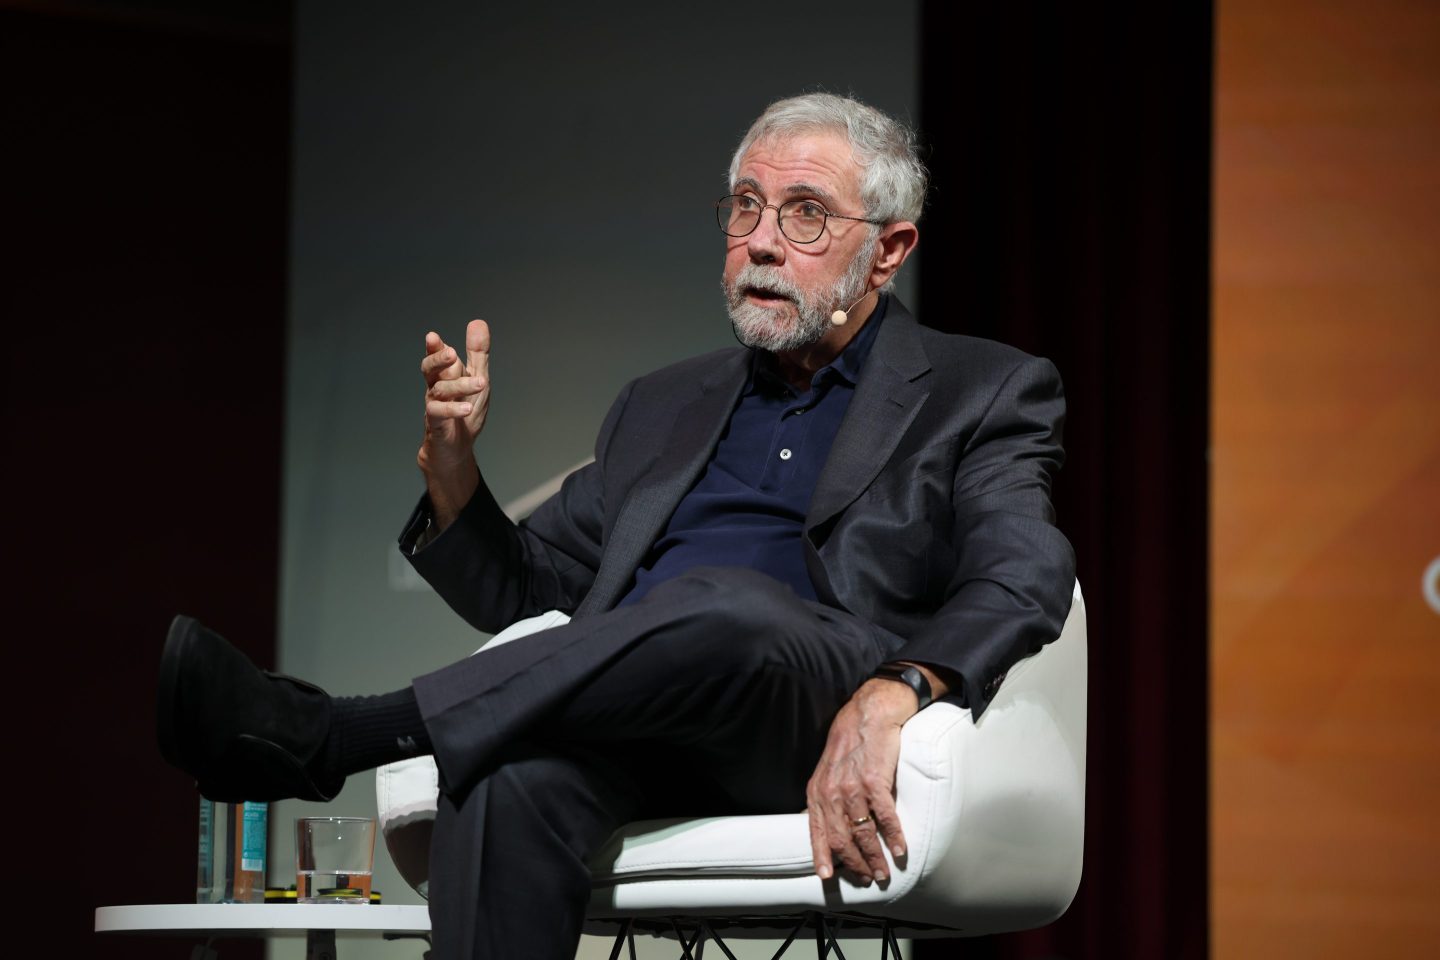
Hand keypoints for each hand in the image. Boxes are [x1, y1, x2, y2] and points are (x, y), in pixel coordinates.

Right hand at [417, 319, 490, 526]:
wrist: (455, 448)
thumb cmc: (465, 411)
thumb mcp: (476, 378)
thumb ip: (477, 354)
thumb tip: (478, 322)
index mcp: (444, 375)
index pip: (436, 357)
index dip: (434, 347)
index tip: (433, 336)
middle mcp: (435, 388)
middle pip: (430, 370)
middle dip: (438, 359)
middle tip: (452, 353)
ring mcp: (433, 406)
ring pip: (441, 390)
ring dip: (461, 385)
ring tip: (481, 383)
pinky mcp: (436, 424)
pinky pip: (439, 413)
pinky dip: (453, 409)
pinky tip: (467, 407)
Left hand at [805, 678, 916, 883]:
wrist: (870, 714)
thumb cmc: (851, 742)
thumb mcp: (828, 770)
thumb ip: (828, 797)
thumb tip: (832, 826)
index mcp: (817, 791)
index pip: (817, 832)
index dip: (822, 857)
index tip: (827, 877)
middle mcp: (831, 792)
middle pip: (841, 839)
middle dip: (855, 864)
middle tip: (868, 878)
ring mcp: (852, 787)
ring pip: (863, 833)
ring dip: (875, 857)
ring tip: (884, 871)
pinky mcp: (874, 780)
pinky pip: (885, 817)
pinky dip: (894, 836)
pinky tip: (900, 849)